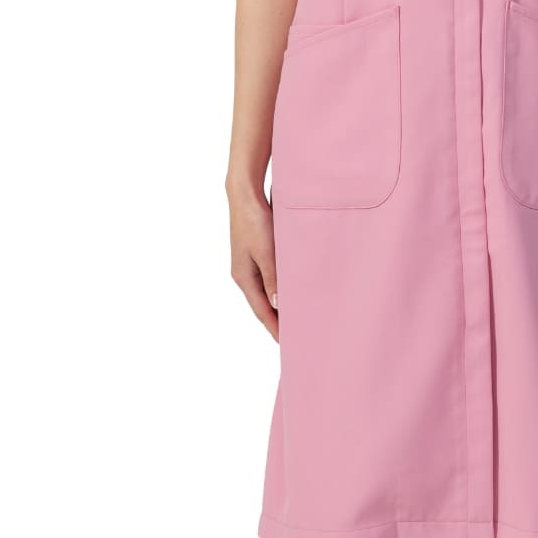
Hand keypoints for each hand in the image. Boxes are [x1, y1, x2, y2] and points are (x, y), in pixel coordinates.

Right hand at [228, 186, 279, 341]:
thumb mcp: (266, 251)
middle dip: (276, 320)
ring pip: (266, 291)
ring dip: (278, 304)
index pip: (262, 311)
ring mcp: (248, 263)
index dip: (274, 327)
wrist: (245, 194)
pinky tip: (289, 289)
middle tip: (294, 335)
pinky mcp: (255, 252)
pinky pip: (268, 277)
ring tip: (294, 317)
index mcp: (244, 277)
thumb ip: (272, 278)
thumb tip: (277, 305)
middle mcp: (244, 274)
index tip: (286, 343)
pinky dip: (278, 287)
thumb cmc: (254, 221)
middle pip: (263, 304)